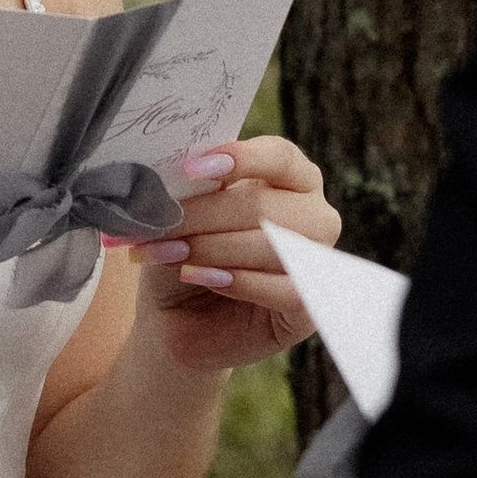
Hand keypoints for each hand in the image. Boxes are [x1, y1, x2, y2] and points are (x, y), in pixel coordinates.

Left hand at [126, 137, 340, 379]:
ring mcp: (316, 261)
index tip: (190, 168)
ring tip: (169, 252)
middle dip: (206, 214)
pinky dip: (239, 282)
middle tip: (159, 222)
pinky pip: (285, 290)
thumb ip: (193, 191)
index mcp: (288, 177)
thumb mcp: (181, 217)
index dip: (241, 158)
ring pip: (274, 246)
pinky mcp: (309, 306)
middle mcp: (312, 214)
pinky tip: (202, 277)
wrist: (177, 321)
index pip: (280, 156)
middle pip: (266, 205)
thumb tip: (187, 174)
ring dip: (213, 248)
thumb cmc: (183, 255)